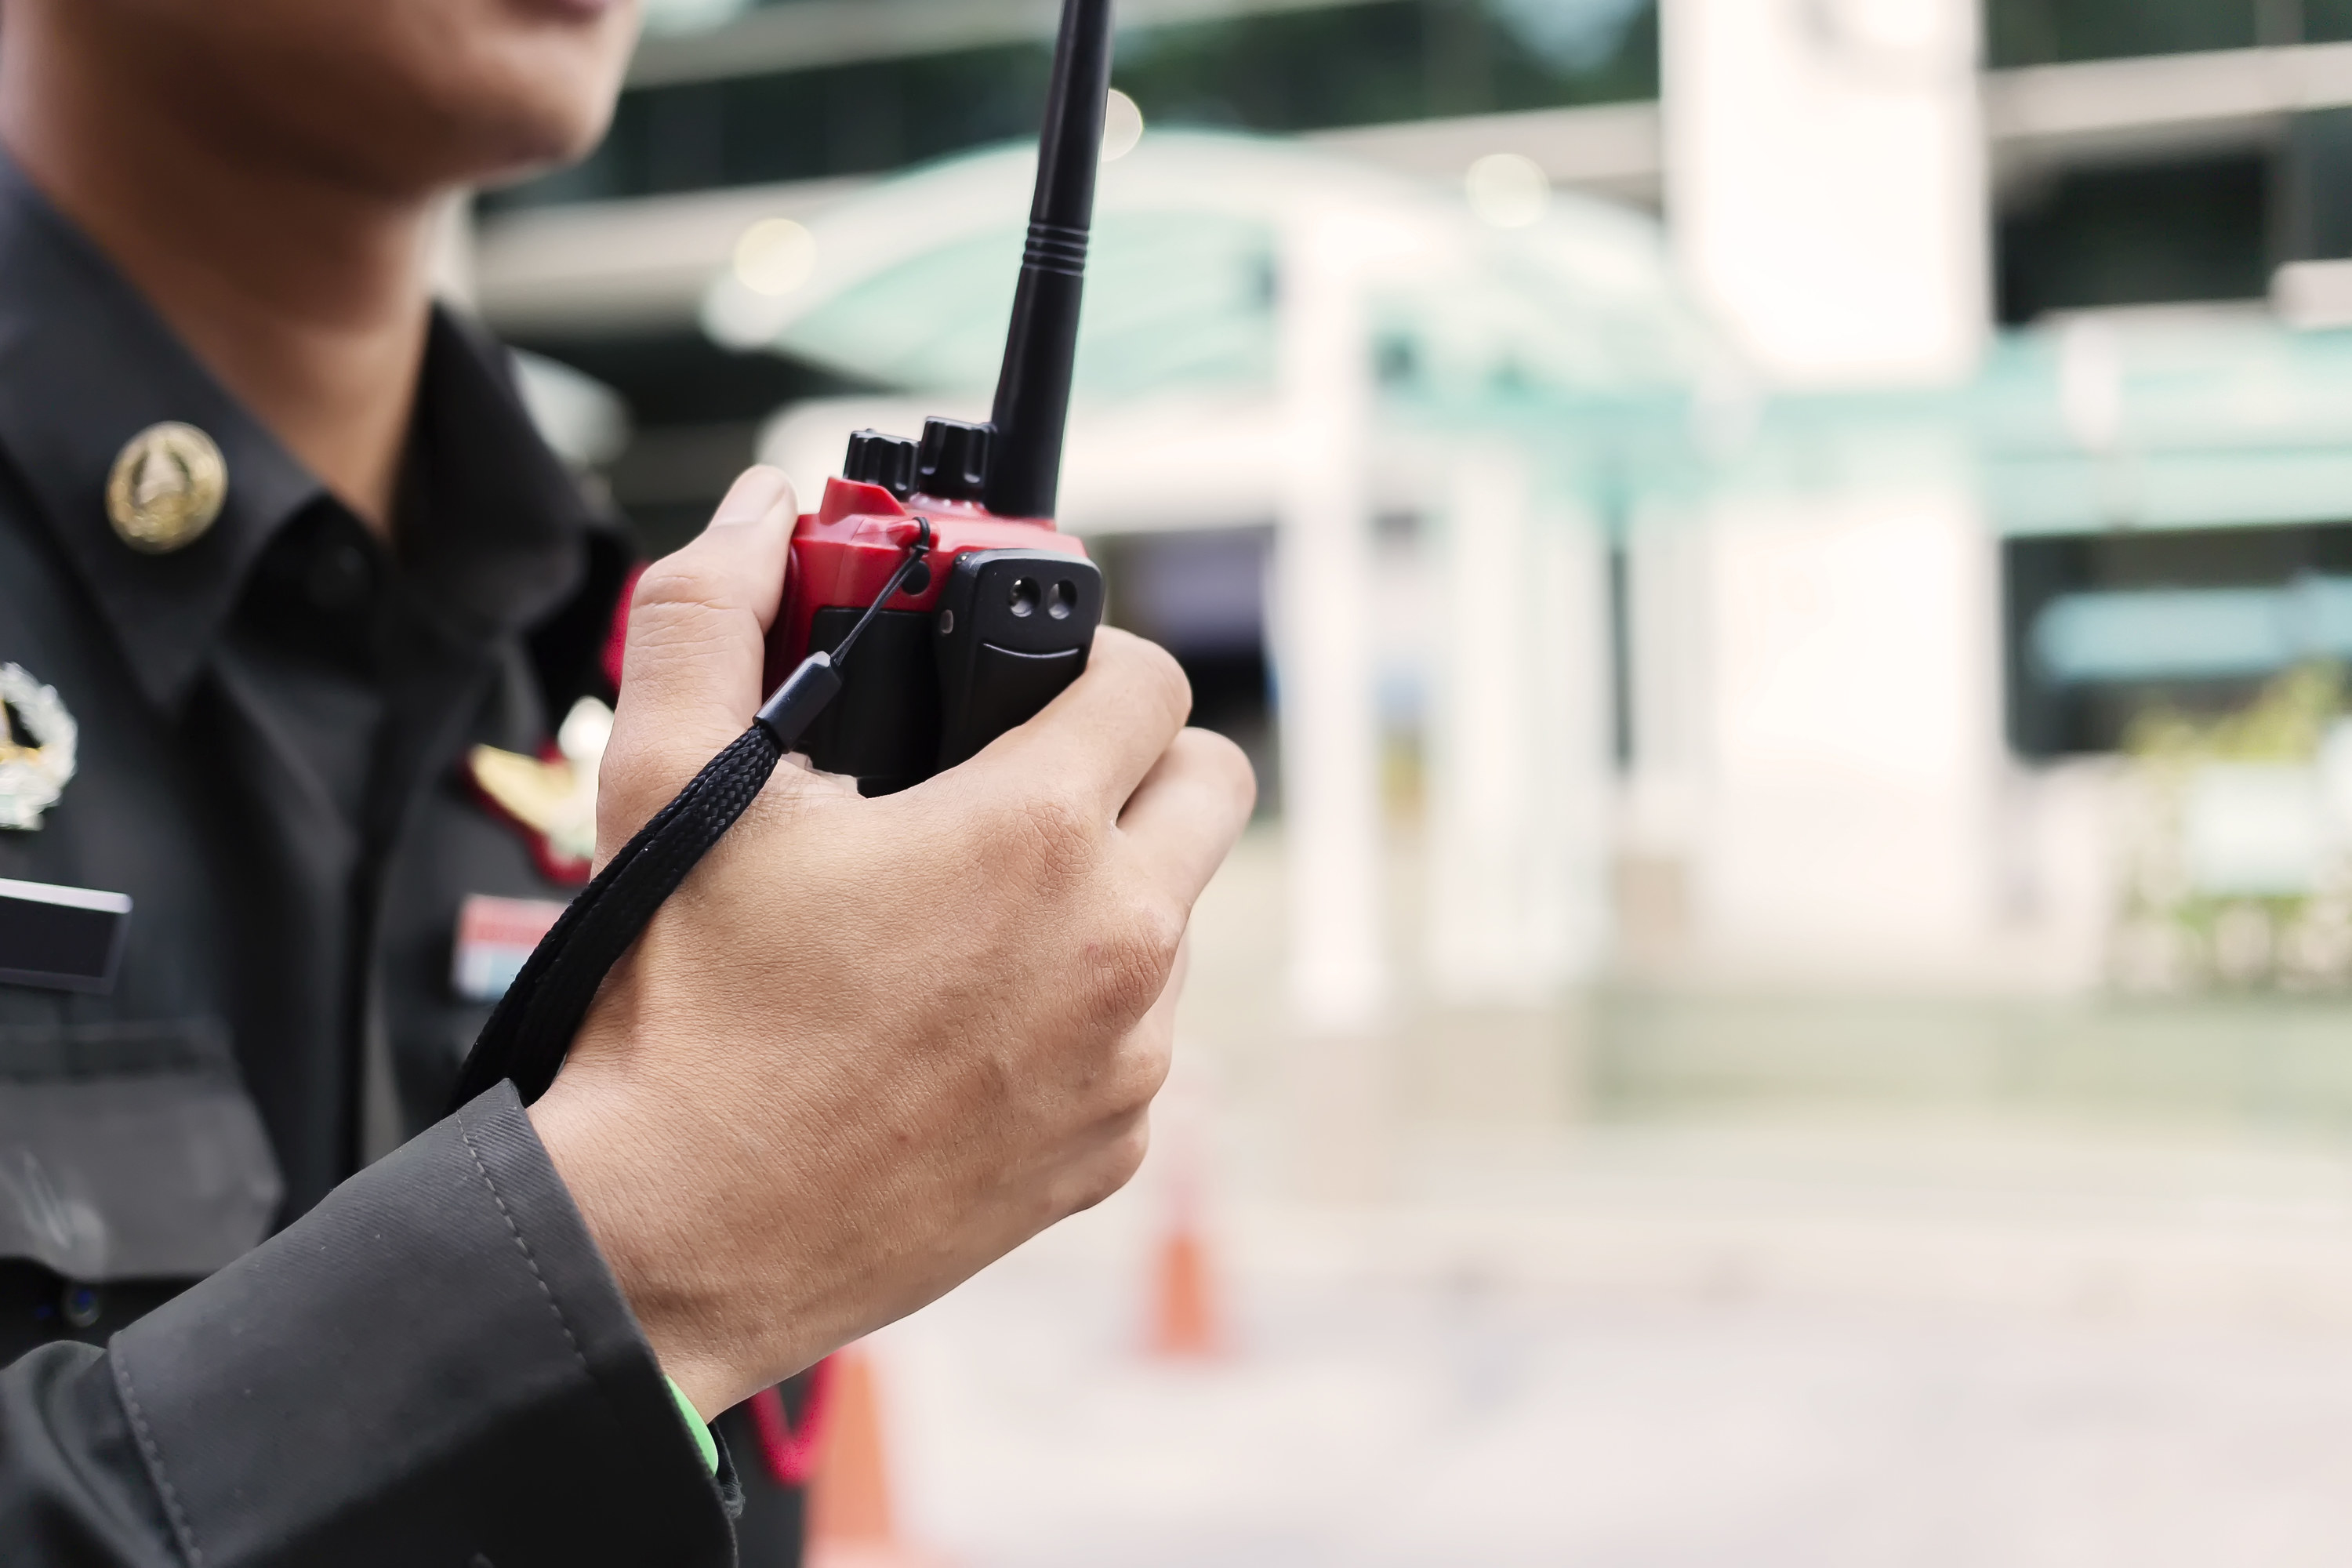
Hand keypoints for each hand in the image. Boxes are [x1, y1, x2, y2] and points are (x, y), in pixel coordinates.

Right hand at [529, 468, 1256, 1417]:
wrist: (675, 1239)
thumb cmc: (678, 1020)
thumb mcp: (669, 787)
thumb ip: (711, 615)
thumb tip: (753, 513)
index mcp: (1033, 834)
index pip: (1149, 679)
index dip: (1090, 656)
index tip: (1033, 682)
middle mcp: (1114, 944)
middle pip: (1213, 785)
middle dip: (1137, 757)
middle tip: (1033, 773)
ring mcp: (1126, 1057)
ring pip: (1180, 915)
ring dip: (1111, 887)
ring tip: (982, 904)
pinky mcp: (1111, 1147)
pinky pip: (1142, 1035)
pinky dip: (1087, 1007)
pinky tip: (976, 1014)